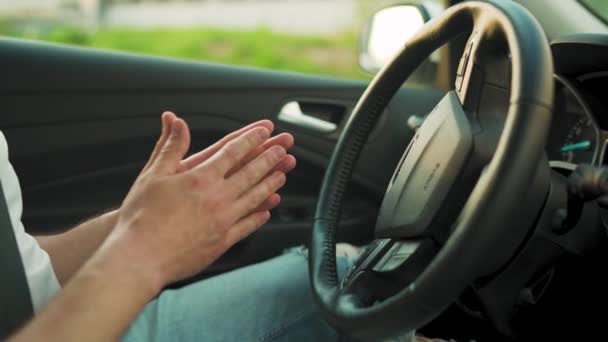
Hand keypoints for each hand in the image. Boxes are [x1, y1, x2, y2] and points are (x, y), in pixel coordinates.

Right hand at [105, 114, 293, 290]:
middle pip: (252, 172)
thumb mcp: (153, 174)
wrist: (140, 258)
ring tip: (283, 173)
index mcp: (200, 177)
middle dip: (270, 157)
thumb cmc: (140, 216)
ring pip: (255, 197)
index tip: (266, 130)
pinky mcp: (223, 241)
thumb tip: (176, 120)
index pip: (233, 151)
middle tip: (284, 147)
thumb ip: (170, 146)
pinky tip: (268, 209)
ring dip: (271, 183)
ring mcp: (224, 220)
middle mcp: (217, 197)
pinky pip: (248, 225)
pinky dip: (261, 215)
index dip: (252, 138)